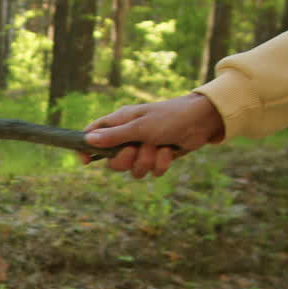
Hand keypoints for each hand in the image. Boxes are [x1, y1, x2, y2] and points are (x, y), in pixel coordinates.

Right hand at [80, 93, 225, 177]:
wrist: (202, 121)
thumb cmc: (169, 117)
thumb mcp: (139, 127)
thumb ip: (114, 136)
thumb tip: (88, 140)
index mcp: (120, 122)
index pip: (93, 135)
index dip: (86, 148)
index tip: (85, 161)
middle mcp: (128, 136)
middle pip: (112, 161)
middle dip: (125, 160)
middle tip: (134, 150)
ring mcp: (143, 148)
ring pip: (133, 169)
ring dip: (147, 161)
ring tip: (158, 147)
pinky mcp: (157, 157)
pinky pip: (151, 171)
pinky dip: (162, 163)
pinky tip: (170, 150)